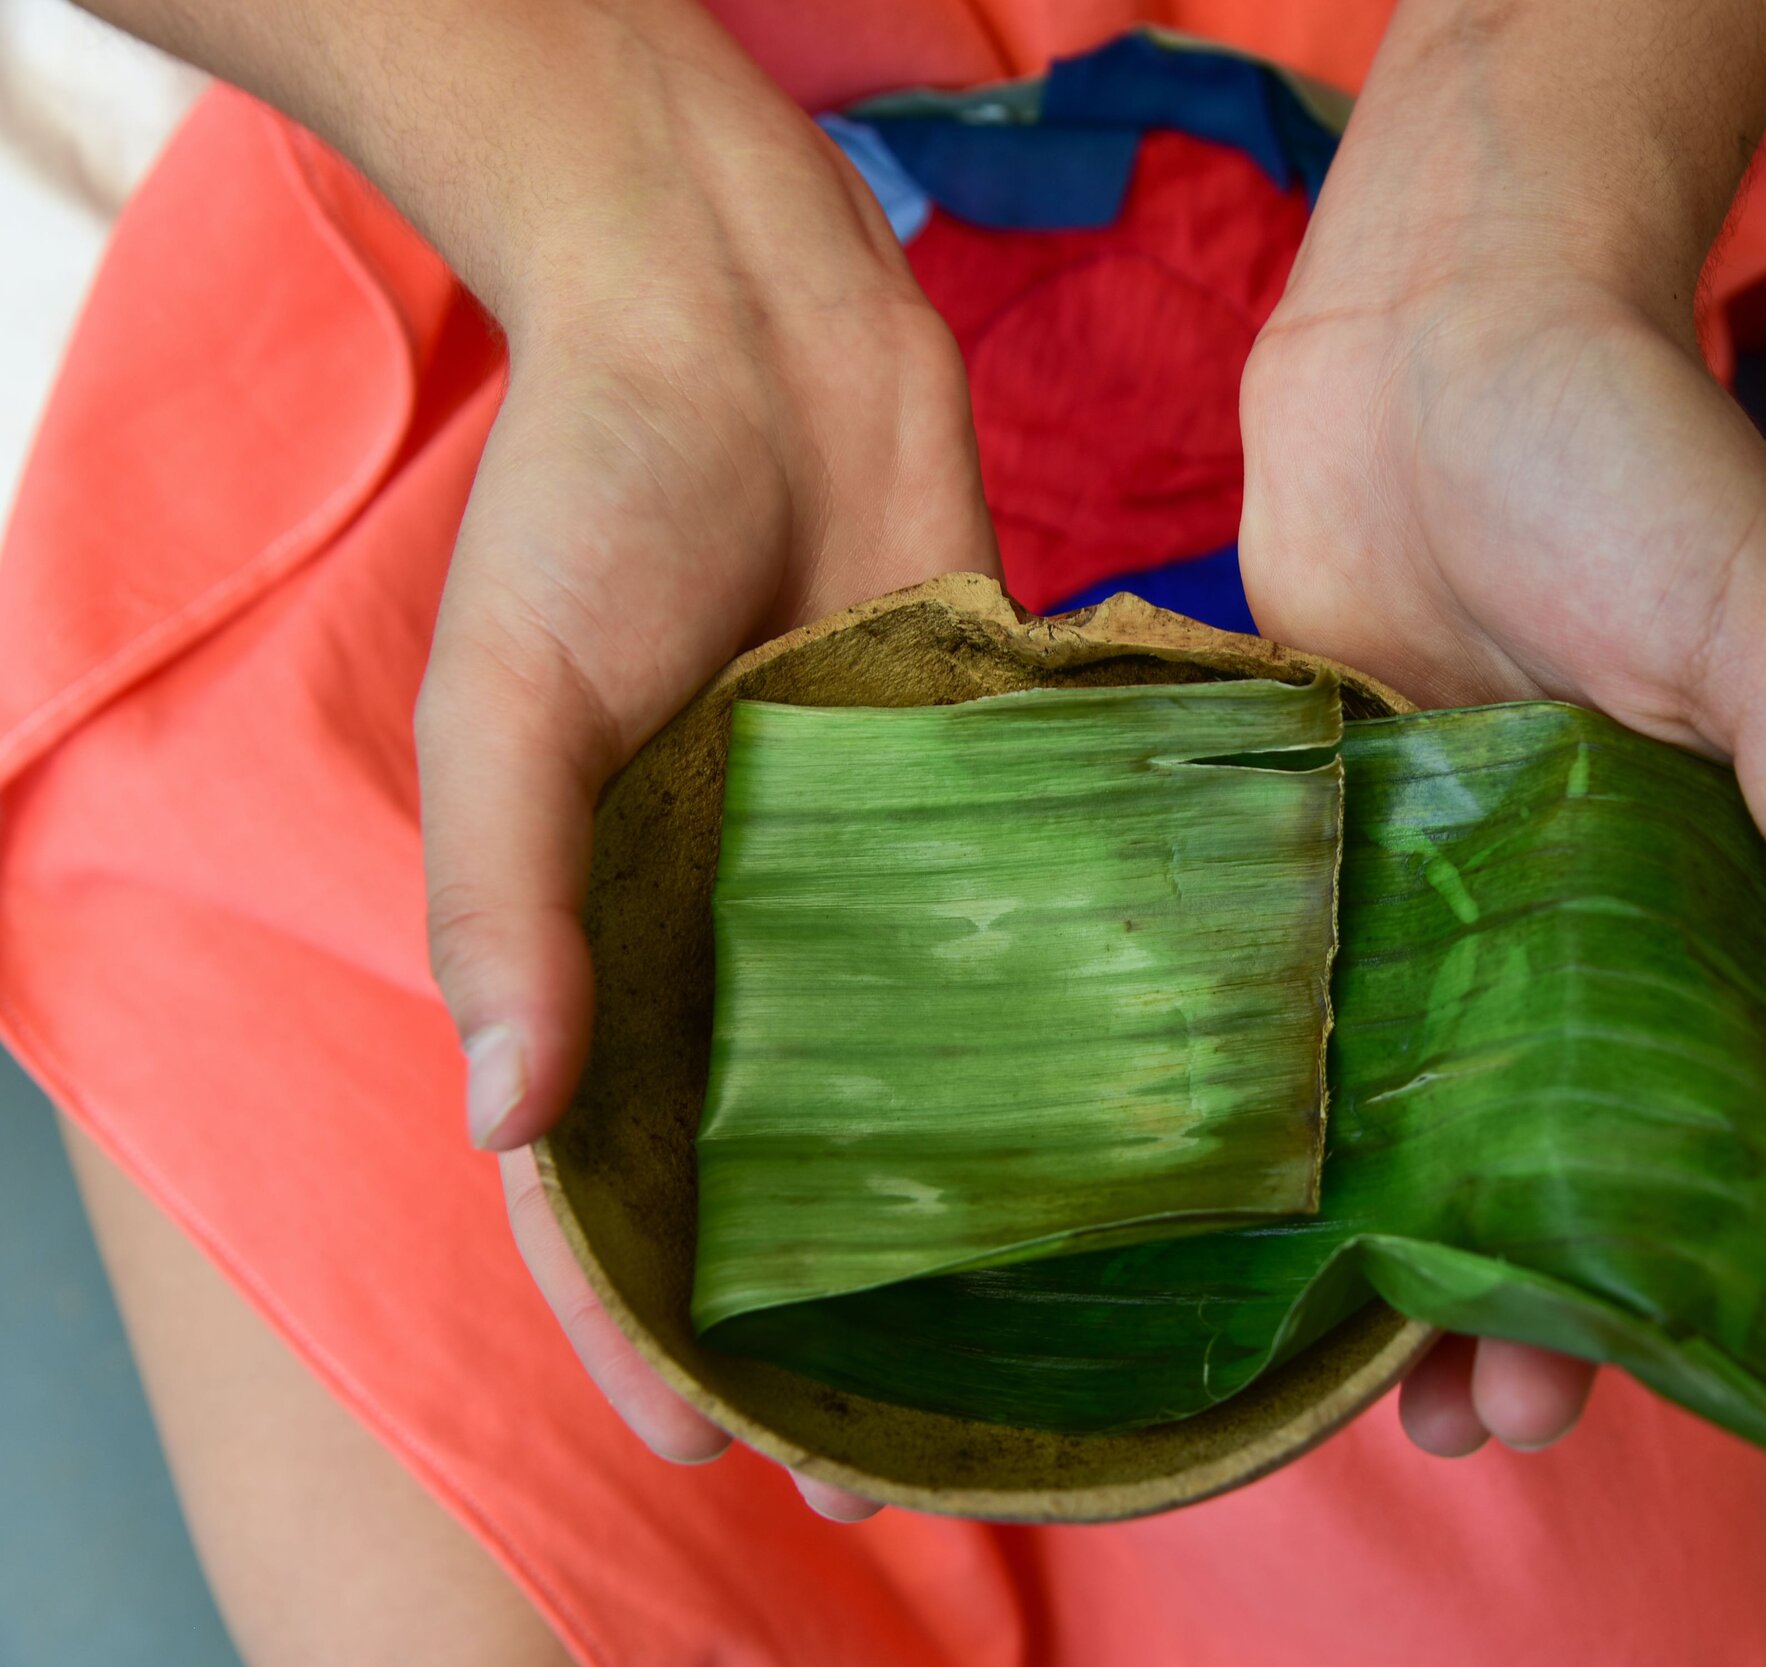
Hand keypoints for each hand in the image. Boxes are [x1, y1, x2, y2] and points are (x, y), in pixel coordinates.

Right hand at [402, 16, 994, 1522]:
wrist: (750, 317)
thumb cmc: (589, 498)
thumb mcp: (505, 699)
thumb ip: (502, 899)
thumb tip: (510, 1118)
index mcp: (593, 929)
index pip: (597, 1173)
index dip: (639, 1318)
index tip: (705, 1444)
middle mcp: (728, 928)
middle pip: (763, 1162)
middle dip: (811, 1314)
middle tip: (892, 1458)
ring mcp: (855, 870)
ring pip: (901, 1080)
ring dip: (945, 1216)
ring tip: (1014, 1353)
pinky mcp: (970, 790)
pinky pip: (1010, 937)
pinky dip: (1049, 1037)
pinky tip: (1119, 1139)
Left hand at [1239, 0, 1765, 1459]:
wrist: (1435, 334)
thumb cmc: (1632, 462)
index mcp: (1702, 894)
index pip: (1706, 1116)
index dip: (1679, 1254)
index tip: (1636, 1377)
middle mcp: (1563, 919)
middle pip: (1542, 1148)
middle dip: (1511, 1292)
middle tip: (1466, 1426)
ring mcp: (1428, 890)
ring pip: (1409, 1108)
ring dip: (1385, 1239)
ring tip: (1352, 1373)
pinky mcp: (1313, 842)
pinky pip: (1297, 999)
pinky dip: (1281, 1100)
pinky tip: (1243, 1204)